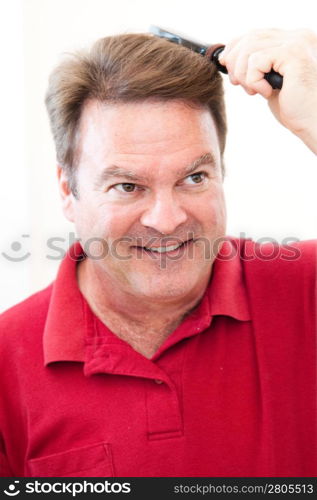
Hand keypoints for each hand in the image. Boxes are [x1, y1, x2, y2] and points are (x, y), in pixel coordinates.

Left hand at [219, 29, 316, 153]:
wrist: (313, 121)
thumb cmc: (294, 107)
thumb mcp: (270, 81)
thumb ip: (256, 67)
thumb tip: (228, 58)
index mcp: (292, 41)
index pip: (256, 33)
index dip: (235, 47)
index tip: (225, 63)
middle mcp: (297, 37)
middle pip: (250, 37)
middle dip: (235, 62)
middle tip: (238, 84)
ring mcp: (297, 43)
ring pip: (250, 49)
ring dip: (244, 74)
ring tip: (254, 91)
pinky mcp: (293, 54)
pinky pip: (257, 61)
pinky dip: (254, 80)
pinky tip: (267, 92)